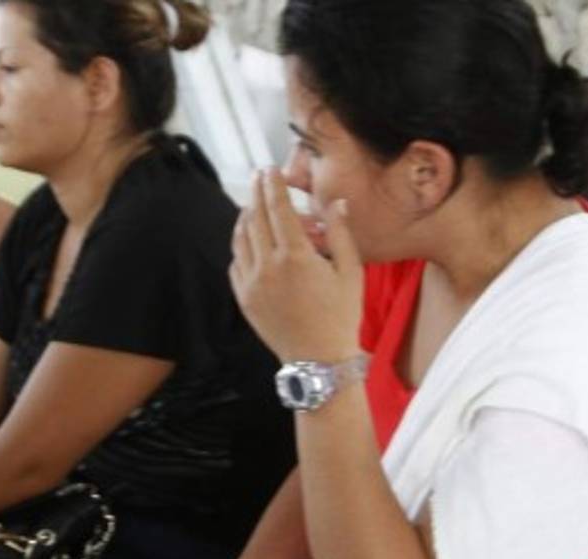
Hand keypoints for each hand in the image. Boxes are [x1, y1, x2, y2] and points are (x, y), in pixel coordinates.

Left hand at [229, 169, 361, 363]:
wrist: (318, 360)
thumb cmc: (340, 316)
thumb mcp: (350, 272)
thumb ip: (340, 233)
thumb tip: (337, 203)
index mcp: (295, 256)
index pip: (277, 208)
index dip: (272, 185)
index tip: (270, 169)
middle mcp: (267, 266)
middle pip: (255, 217)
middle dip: (257, 193)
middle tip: (259, 177)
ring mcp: (251, 283)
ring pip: (240, 238)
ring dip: (246, 216)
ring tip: (253, 204)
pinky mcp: (243, 298)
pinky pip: (236, 262)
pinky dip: (241, 244)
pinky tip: (250, 238)